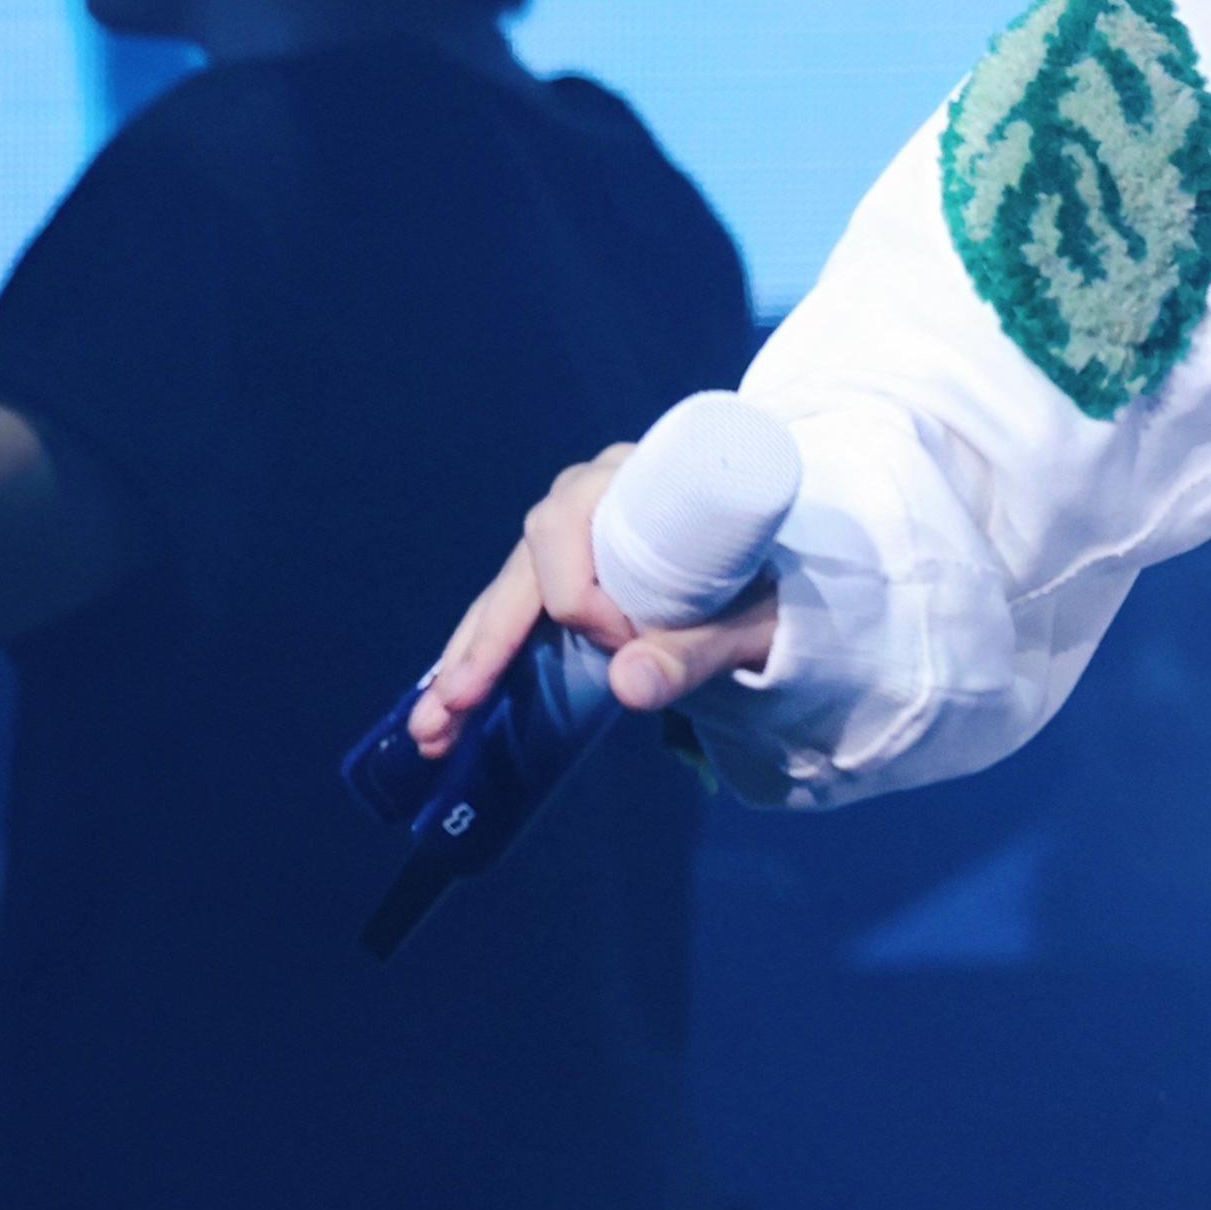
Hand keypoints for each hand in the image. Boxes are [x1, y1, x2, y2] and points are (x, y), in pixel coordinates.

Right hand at [405, 445, 774, 755]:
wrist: (779, 591)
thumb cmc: (764, 591)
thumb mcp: (743, 626)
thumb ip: (695, 654)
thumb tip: (629, 684)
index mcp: (635, 480)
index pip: (566, 527)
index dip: (580, 593)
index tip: (625, 639)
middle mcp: (591, 498)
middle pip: (521, 567)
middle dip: (485, 643)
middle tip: (455, 707)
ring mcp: (569, 539)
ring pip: (502, 600)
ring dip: (464, 664)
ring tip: (431, 729)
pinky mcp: (558, 577)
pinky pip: (506, 619)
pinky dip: (475, 665)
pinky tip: (441, 714)